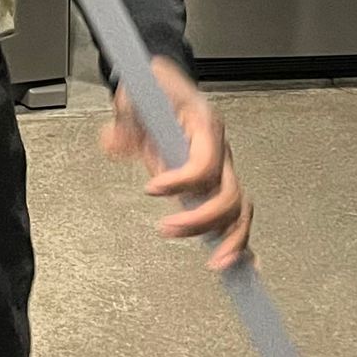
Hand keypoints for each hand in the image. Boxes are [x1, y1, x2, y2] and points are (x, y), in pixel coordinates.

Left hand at [102, 55, 252, 271]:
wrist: (165, 90)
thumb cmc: (155, 93)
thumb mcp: (134, 97)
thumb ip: (124, 122)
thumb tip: (115, 141)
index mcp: (204, 125)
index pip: (204, 162)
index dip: (181, 180)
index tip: (151, 189)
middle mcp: (220, 150)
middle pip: (228, 193)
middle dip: (202, 219)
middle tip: (167, 228)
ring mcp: (222, 170)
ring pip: (238, 210)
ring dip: (227, 239)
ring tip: (214, 263)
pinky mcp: (216, 187)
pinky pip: (235, 217)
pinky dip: (241, 243)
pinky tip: (242, 266)